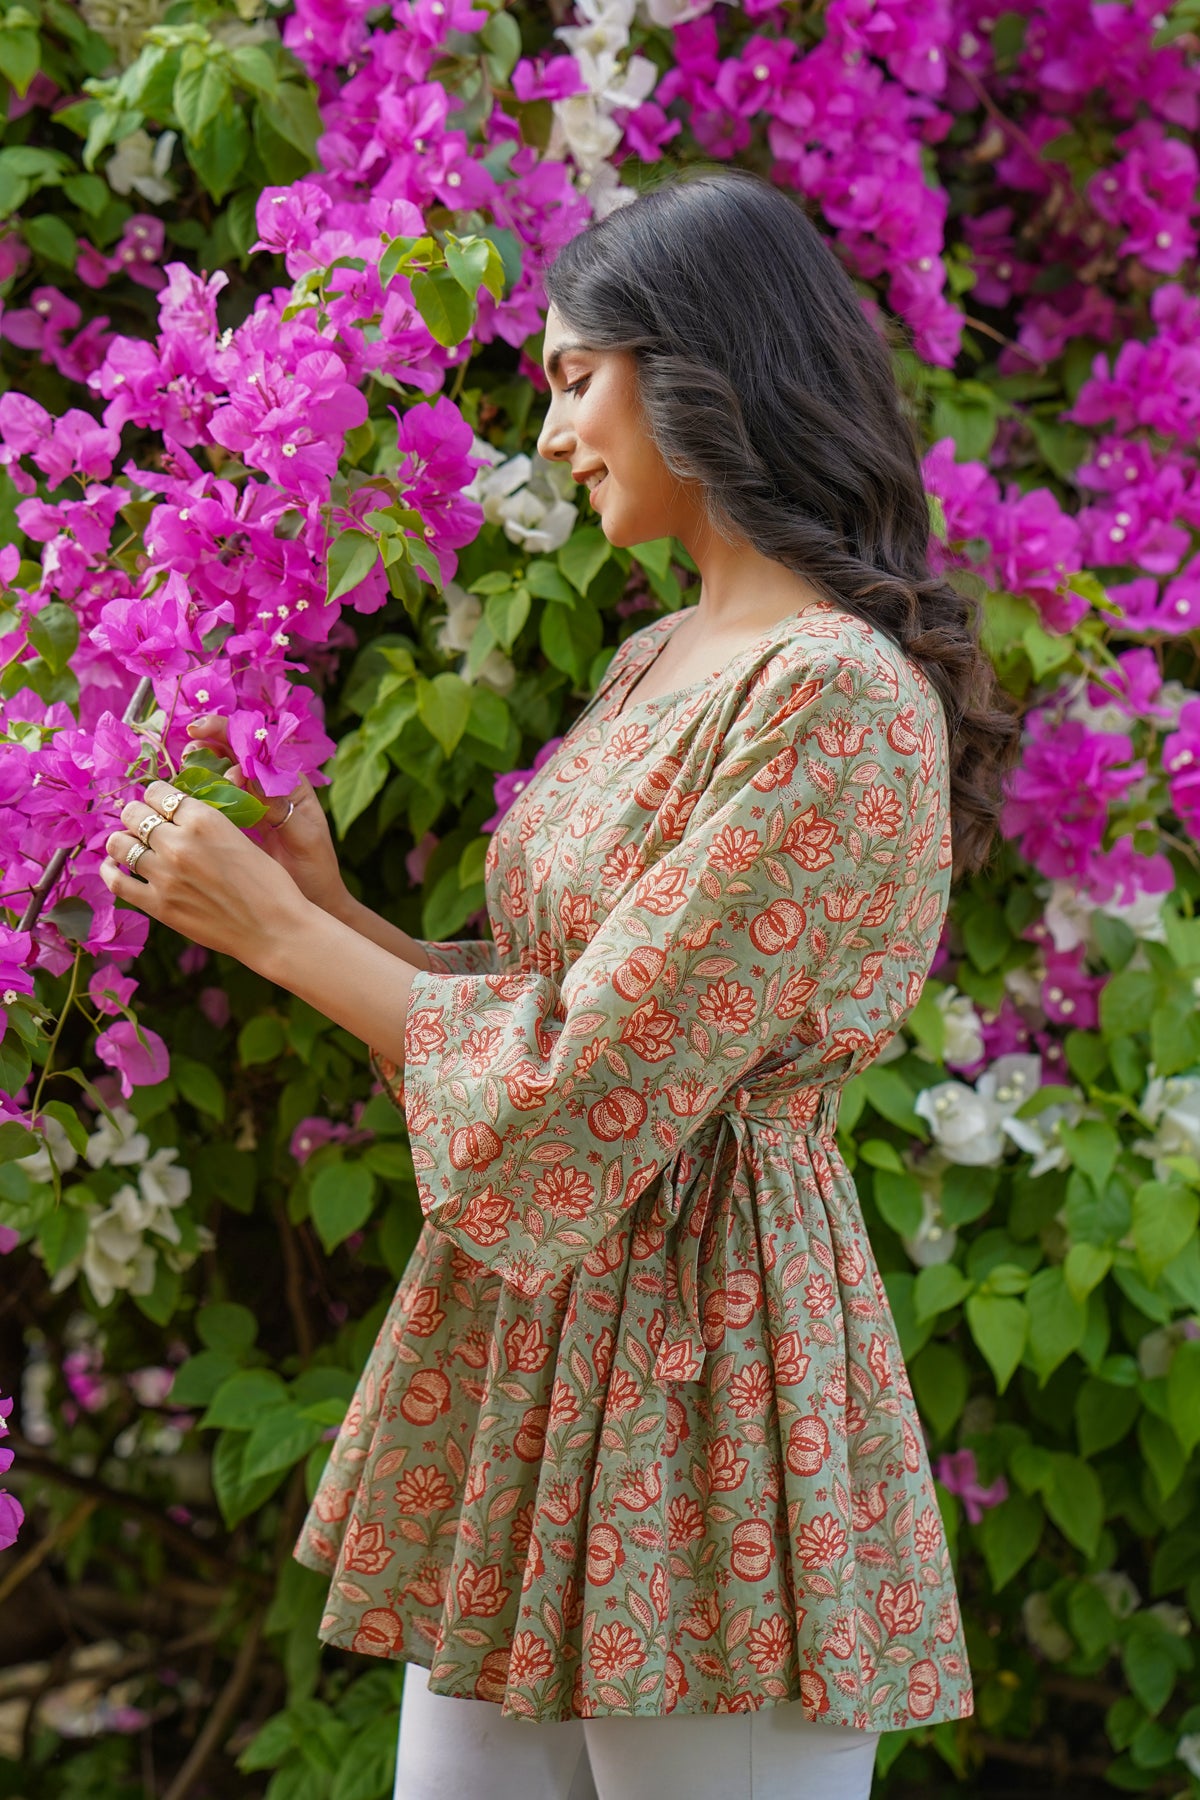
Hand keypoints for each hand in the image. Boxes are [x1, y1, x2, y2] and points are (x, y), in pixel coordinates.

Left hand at [99, 780, 309, 973]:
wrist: (274, 929)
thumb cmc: (269, 884)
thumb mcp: (242, 838)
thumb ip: (206, 824)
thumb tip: (177, 816)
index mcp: (204, 819)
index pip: (159, 792)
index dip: (157, 796)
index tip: (160, 803)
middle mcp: (179, 843)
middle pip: (134, 813)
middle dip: (137, 814)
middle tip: (144, 823)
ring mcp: (164, 875)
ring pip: (119, 843)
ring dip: (122, 839)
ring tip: (132, 843)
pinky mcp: (158, 905)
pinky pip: (116, 881)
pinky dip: (109, 869)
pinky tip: (113, 865)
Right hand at [182, 716, 351, 920]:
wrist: (312, 901)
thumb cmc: (316, 870)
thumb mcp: (305, 839)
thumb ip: (282, 809)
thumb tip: (253, 778)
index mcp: (289, 782)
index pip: (257, 744)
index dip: (228, 732)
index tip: (202, 731)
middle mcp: (267, 787)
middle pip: (232, 751)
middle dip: (208, 742)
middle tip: (189, 747)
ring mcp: (248, 804)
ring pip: (217, 774)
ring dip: (197, 768)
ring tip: (182, 770)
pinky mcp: (234, 825)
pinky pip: (211, 803)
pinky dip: (194, 798)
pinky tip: (179, 801)